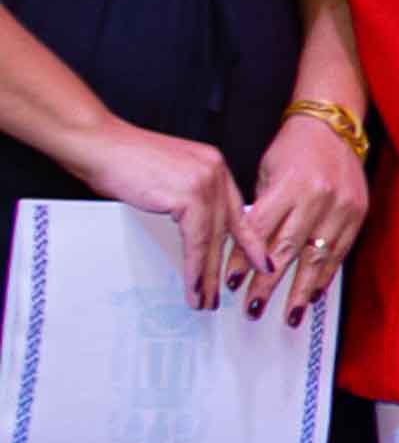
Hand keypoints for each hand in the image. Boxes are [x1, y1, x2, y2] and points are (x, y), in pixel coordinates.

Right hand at [72, 119, 259, 308]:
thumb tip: (190, 226)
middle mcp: (216, 172)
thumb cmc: (120, 159)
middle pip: (226, 229)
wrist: (96, 142)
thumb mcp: (166, 177)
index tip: (259, 261)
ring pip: (213, 239)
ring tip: (205, 299)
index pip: (236, 210)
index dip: (247, 240)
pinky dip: (194, 267)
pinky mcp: (190, 195)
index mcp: (213, 165)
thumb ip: (186, 197)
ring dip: (208, 274)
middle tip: (222, 293)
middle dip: (224, 266)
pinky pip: (196, 241)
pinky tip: (193, 285)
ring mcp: (206, 182)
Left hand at [238, 115, 368, 321]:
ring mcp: (341, 208)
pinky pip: (340, 252)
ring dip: (301, 290)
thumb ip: (260, 211)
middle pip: (286, 250)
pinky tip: (314, 293)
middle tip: (254, 308)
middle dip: (269, 283)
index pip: (260, 232)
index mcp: (288, 185)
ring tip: (290, 315)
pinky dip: (326, 275)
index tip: (232, 284)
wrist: (332, 127)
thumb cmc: (293, 148)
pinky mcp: (357, 214)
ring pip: (317, 258)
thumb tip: (246, 252)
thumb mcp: (266, 173)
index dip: (244, 261)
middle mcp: (317, 198)